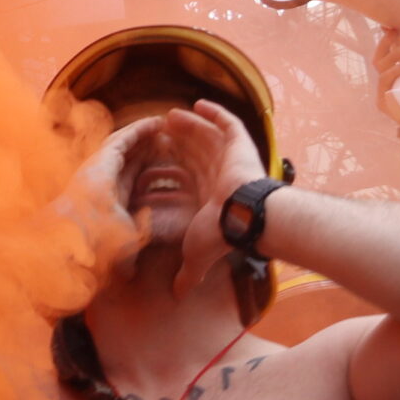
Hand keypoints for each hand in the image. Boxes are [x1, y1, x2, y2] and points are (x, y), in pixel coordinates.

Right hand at [55, 114, 158, 268]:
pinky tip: (158, 122)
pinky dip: (141, 129)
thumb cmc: (95, 243)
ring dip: (147, 135)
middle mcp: (104, 179)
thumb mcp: (119, 247)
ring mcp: (101, 165)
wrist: (75, 233)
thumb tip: (132, 275)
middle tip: (173, 139)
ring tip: (166, 124)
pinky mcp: (103, 156)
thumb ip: (125, 256)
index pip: (133, 179)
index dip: (150, 171)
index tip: (167, 166)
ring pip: (128, 144)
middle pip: (132, 158)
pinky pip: (126, 137)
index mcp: (110, 198)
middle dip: (151, 149)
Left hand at [168, 100, 270, 300]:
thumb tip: (179, 296)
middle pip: (195, 154)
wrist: (244, 215)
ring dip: (189, 125)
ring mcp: (231, 159)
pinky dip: (214, 112)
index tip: (156, 161)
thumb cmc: (220, 234)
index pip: (188, 178)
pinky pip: (228, 123)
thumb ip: (187, 273)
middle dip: (178, 144)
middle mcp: (220, 175)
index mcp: (209, 196)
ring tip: (169, 116)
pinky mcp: (240, 144)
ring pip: (207, 137)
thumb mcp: (194, 254)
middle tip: (158, 133)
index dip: (173, 169)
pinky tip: (198, 103)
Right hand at [376, 21, 399, 131]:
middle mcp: (398, 77)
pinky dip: (393, 73)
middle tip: (396, 33)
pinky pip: (383, 82)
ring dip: (394, 55)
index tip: (392, 25)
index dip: (390, 37)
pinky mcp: (385, 101)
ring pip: (380, 66)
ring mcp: (390, 89)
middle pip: (381, 55)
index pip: (394, 50)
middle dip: (387, 43)